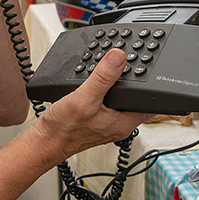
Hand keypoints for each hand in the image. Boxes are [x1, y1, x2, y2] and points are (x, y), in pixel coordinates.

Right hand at [32, 49, 153, 161]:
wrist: (44, 141)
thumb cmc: (63, 129)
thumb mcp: (84, 98)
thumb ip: (103, 78)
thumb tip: (118, 57)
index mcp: (123, 122)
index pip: (150, 103)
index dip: (154, 85)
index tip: (151, 67)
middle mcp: (118, 123)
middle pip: (137, 99)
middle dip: (136, 82)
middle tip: (133, 62)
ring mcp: (107, 121)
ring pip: (122, 99)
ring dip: (120, 84)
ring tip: (117, 69)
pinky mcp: (96, 118)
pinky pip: (108, 101)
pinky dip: (106, 88)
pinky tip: (99, 81)